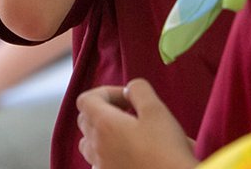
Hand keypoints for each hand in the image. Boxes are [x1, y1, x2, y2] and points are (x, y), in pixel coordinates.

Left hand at [76, 79, 195, 168]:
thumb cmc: (165, 150)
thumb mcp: (156, 110)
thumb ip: (139, 90)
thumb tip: (130, 89)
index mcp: (104, 125)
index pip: (86, 99)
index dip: (106, 92)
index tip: (128, 98)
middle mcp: (96, 147)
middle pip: (85, 120)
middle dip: (104, 111)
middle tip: (130, 113)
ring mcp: (100, 166)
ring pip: (88, 144)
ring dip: (102, 134)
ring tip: (127, 134)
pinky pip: (98, 164)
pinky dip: (107, 156)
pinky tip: (128, 156)